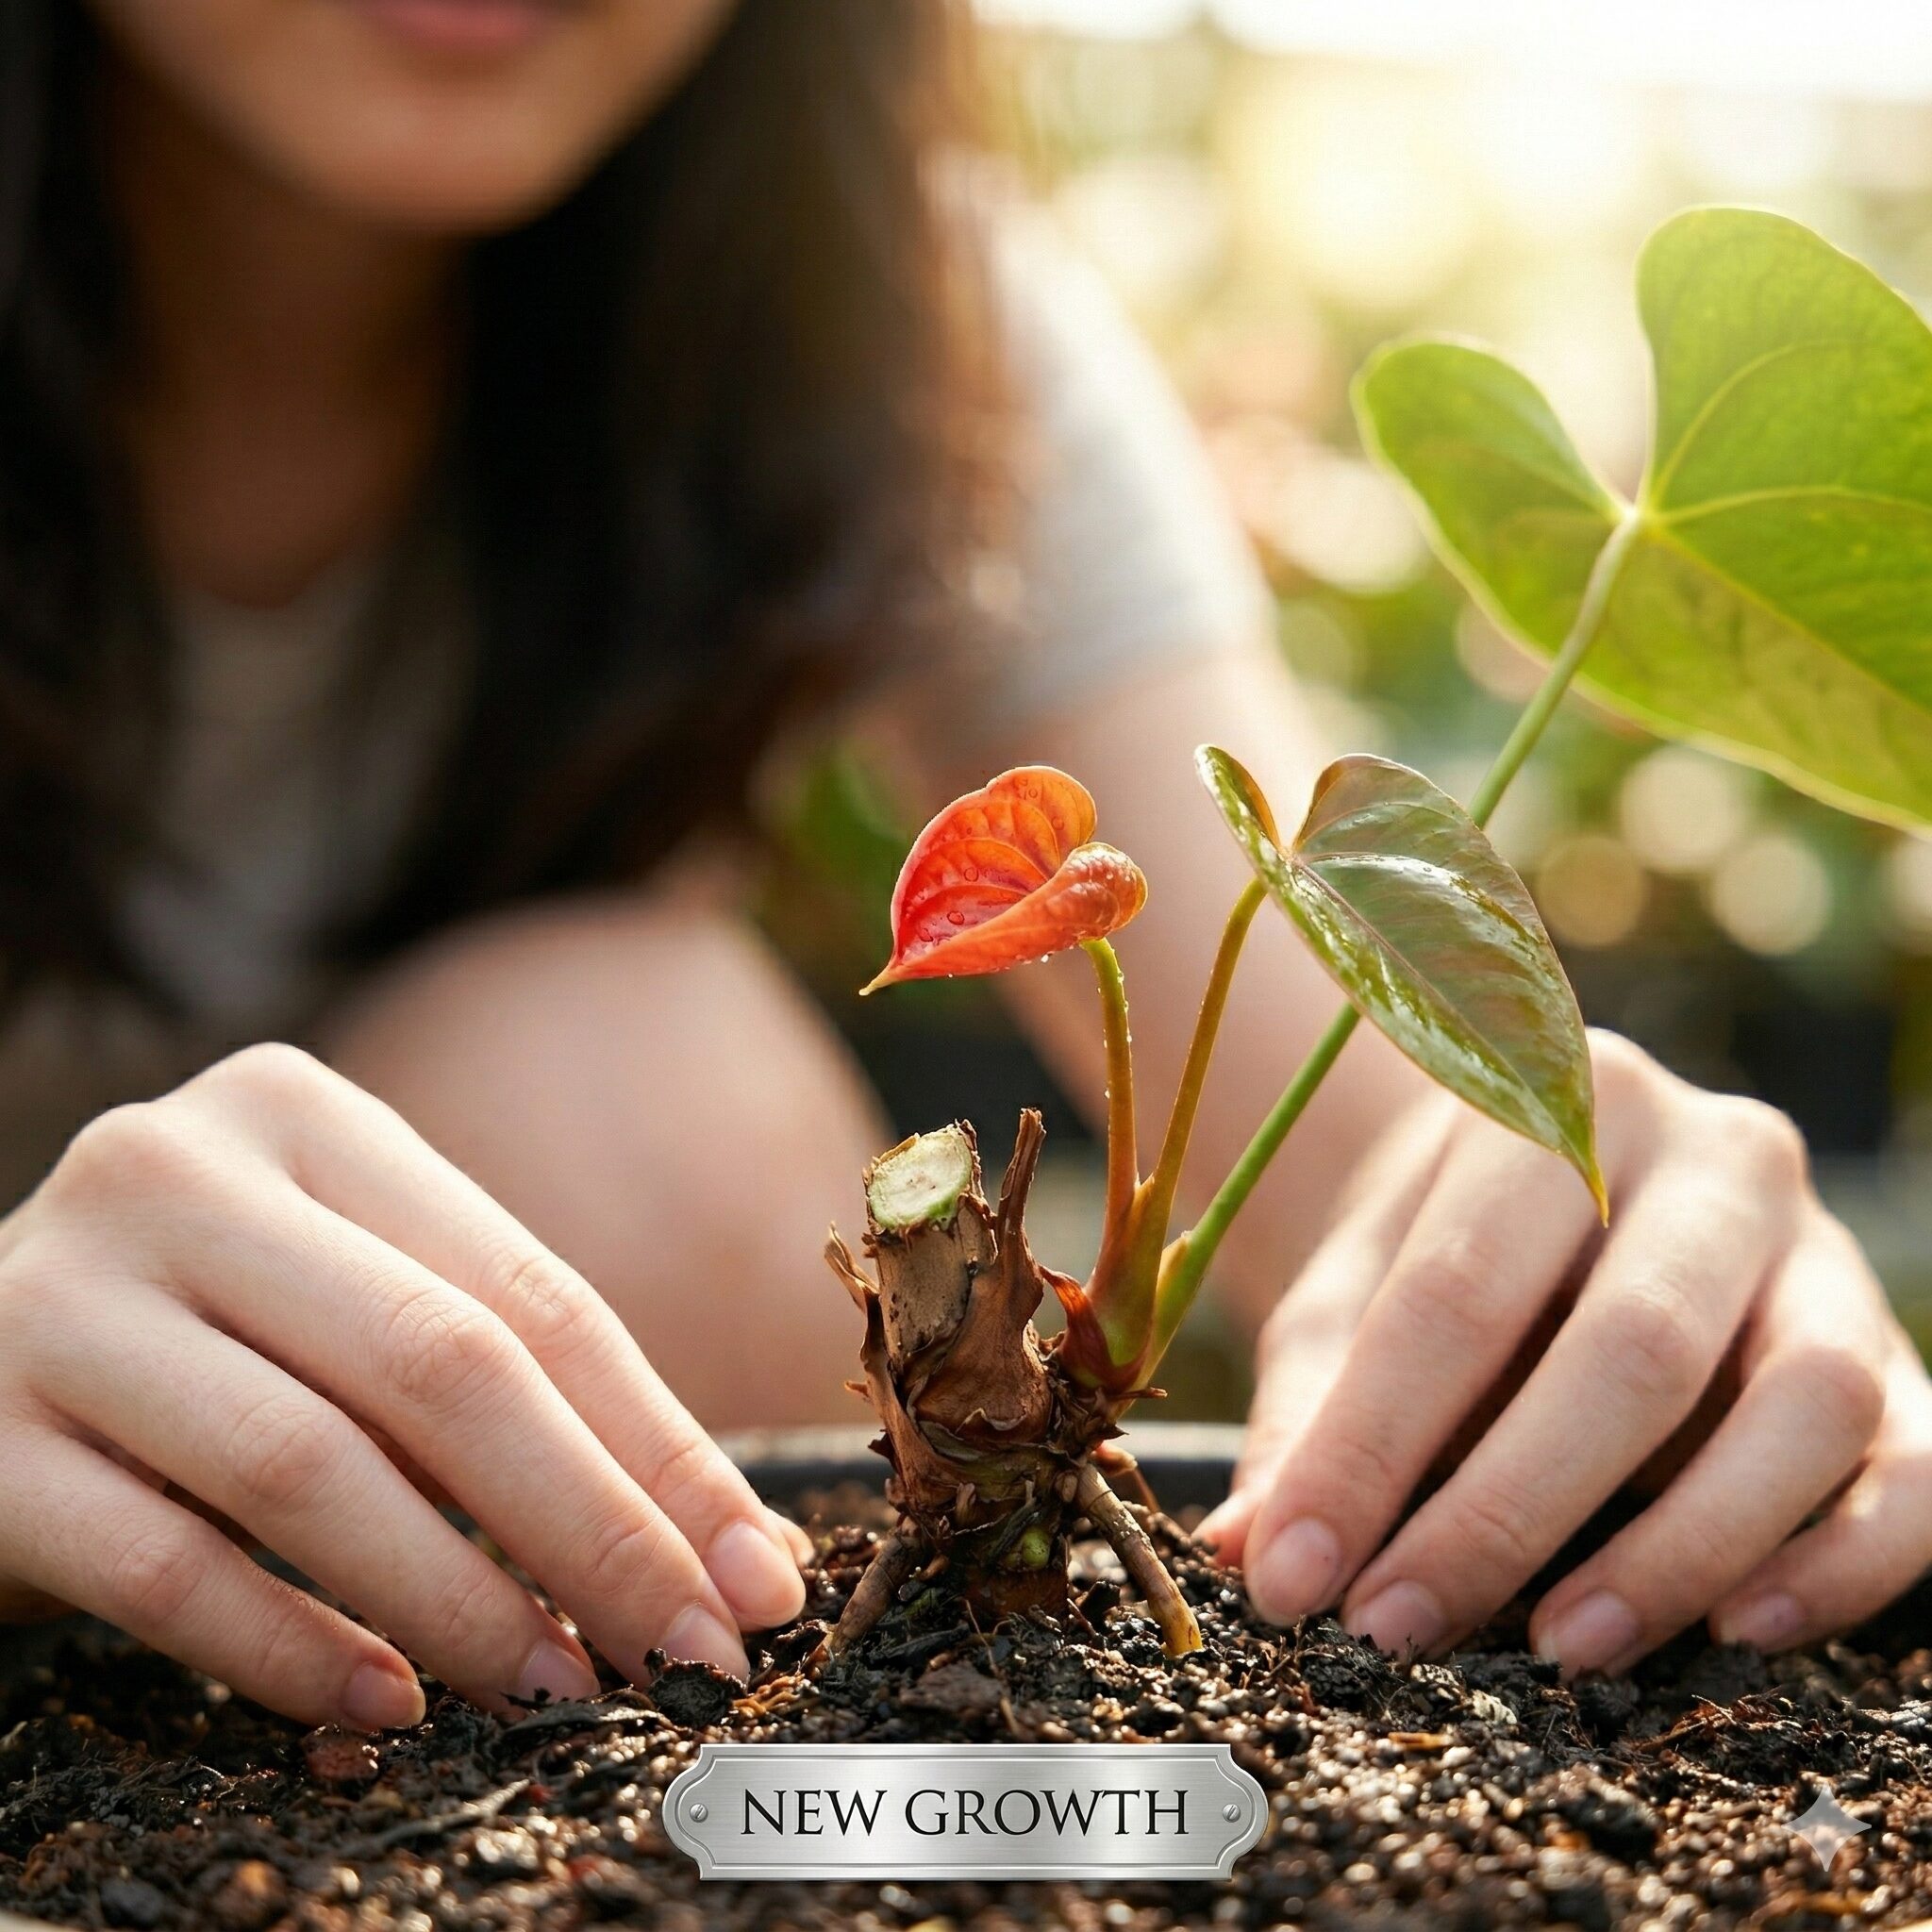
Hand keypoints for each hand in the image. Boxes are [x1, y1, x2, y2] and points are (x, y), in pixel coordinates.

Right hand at [0, 1045, 808, 1728]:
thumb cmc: (206, 1336)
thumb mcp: (343, 1298)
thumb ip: (492, 1375)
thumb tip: (712, 1537)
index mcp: (304, 1117)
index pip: (530, 1293)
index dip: (658, 1443)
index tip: (755, 1570)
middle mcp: (179, 1174)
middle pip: (440, 1365)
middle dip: (591, 1524)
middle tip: (689, 1648)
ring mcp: (62, 1298)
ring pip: (308, 1463)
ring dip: (460, 1598)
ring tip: (563, 1685)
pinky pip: (161, 1563)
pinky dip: (289, 1644)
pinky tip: (389, 1701)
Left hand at [1204, 1032, 1931, 1673]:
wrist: (1546, 1187)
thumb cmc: (1432, 1249)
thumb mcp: (1348, 1295)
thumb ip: (1309, 1412)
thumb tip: (1253, 1552)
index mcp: (1555, 1102)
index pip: (1459, 1292)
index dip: (1371, 1448)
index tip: (1298, 1577)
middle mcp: (1711, 1155)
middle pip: (1632, 1348)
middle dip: (1504, 1512)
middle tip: (1399, 1627)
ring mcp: (1819, 1248)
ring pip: (1805, 1403)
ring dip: (1679, 1548)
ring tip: (1559, 1645)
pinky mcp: (1893, 1345)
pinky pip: (1914, 1459)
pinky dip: (1844, 1560)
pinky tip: (1740, 1628)